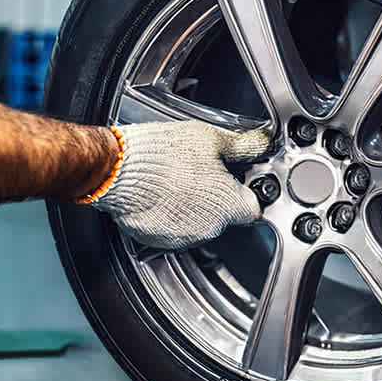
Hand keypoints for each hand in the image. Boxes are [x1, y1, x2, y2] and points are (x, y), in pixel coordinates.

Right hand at [87, 120, 270, 250]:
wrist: (117, 170)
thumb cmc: (164, 154)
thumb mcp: (212, 139)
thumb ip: (244, 146)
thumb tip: (263, 144)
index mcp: (230, 206)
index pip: (254, 209)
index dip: (247, 192)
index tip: (239, 179)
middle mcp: (210, 228)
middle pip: (225, 216)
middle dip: (217, 197)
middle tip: (201, 171)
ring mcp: (183, 238)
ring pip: (199, 224)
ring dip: (193, 206)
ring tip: (177, 179)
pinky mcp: (157, 241)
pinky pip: (172, 229)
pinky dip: (170, 215)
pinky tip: (161, 193)